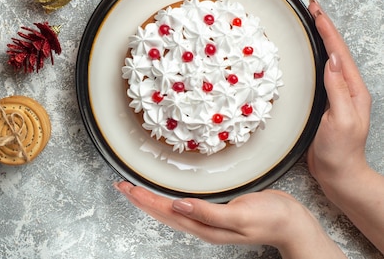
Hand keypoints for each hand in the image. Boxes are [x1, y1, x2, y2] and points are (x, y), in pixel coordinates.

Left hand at [114, 182, 344, 257]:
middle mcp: (202, 225)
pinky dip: (167, 198)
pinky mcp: (214, 212)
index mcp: (205, 227)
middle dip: (140, 199)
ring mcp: (207, 220)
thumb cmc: (271, 217)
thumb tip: (179, 206)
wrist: (292, 222)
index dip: (145, 200)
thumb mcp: (241, 215)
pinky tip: (164, 194)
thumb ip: (209, 213)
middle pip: (162, 213)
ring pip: (170, 211)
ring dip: (150, 199)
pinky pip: (182, 207)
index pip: (166, 212)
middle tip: (121, 185)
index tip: (127, 187)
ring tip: (134, 189)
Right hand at [306, 0, 371, 189]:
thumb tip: (333, 60)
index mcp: (354, 90)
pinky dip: (313, 56)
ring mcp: (337, 94)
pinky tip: (306, 53)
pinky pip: (319, 72)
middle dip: (324, 27)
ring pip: (328, 58)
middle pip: (336, 50)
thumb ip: (337, 90)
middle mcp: (347, 88)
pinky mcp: (325, 101)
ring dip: (320, 38)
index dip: (328, 31)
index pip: (340, 53)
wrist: (339, 174)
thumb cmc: (340, 151)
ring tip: (310, 21)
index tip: (316, 12)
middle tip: (312, 7)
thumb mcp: (340, 120)